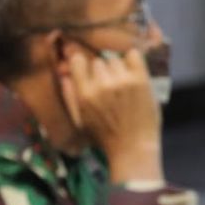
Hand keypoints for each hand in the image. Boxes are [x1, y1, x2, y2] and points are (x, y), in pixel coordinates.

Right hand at [60, 47, 162, 181]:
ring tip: (125, 85)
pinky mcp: (141, 81)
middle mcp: (101, 85)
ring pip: (116, 61)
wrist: (132, 148)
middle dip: (104, 72)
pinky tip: (135, 71)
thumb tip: (64, 76)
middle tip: (112, 87)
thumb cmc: (105, 138)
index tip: (90, 72)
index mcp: (84, 93)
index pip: (79, 61)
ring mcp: (122, 82)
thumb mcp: (80, 120)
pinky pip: (135, 55)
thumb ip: (70, 97)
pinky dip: (134, 60)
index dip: (84, 65)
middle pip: (99, 62)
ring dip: (119, 69)